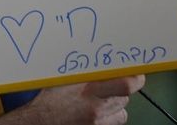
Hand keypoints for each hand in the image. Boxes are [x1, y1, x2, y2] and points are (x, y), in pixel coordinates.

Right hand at [0, 75, 145, 123]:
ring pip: (123, 109)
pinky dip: (111, 116)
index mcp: (89, 89)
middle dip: (121, 88)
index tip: (137, 72)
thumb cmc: (49, 99)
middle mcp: (97, 107)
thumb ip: (84, 72)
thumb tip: (100, 59)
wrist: (39, 122)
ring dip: (116, 102)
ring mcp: (99, 122)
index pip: (126, 84)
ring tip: (101, 98)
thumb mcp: (64, 79)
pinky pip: (115, 121)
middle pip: (125, 96)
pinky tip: (99, 111)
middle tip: (110, 83)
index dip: (135, 78)